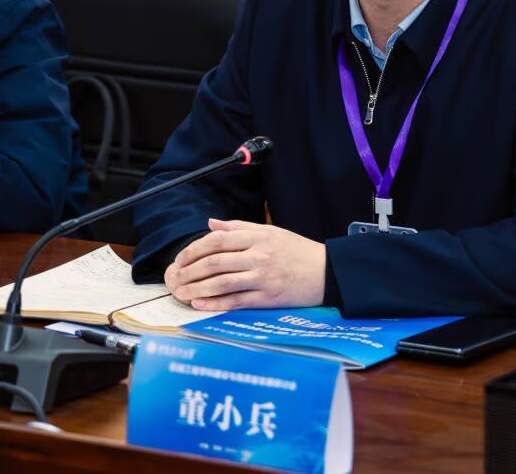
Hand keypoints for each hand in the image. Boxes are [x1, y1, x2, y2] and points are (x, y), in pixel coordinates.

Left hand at [164, 218, 325, 310]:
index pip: (218, 240)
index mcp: (259, 236)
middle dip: (190, 271)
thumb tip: (211, 223)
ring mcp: (263, 277)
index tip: (181, 258)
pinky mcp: (268, 297)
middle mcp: (259, 255)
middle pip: (215, 262)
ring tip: (181, 293)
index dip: (194, 249)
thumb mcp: (271, 231)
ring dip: (197, 289)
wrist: (326, 271)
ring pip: (222, 282)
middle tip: (175, 278)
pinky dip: (215, 303)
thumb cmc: (298, 251)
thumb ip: (239, 228)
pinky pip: (236, 301)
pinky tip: (200, 304)